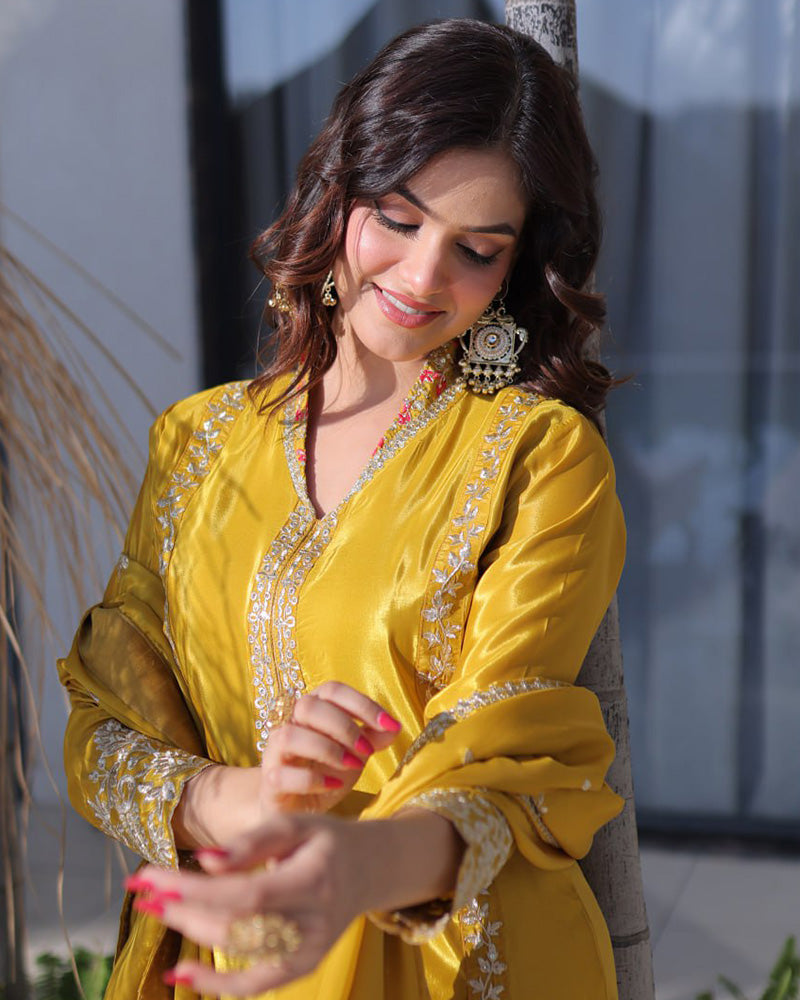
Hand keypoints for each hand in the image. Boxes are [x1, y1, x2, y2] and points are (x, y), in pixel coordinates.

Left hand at [129, 812, 380, 995]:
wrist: (369, 871)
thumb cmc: (326, 841)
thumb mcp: (296, 825)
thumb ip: (253, 842)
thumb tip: (205, 862)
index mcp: (315, 879)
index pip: (246, 894)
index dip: (195, 891)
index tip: (153, 877)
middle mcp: (315, 922)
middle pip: (236, 925)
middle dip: (183, 908)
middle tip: (144, 889)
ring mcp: (309, 951)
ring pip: (237, 950)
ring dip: (190, 931)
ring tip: (156, 907)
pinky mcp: (302, 967)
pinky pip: (254, 985)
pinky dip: (215, 984)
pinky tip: (180, 973)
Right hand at [260, 681, 401, 812]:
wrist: (296, 808)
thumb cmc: (324, 772)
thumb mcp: (354, 753)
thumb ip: (373, 738)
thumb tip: (395, 727)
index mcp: (312, 710)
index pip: (332, 690)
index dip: (362, 704)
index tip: (390, 725)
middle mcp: (289, 724)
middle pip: (308, 706)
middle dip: (343, 726)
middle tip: (367, 750)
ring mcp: (275, 753)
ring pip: (290, 736)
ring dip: (327, 749)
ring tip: (352, 767)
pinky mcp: (270, 782)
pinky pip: (282, 774)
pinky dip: (312, 780)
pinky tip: (334, 785)